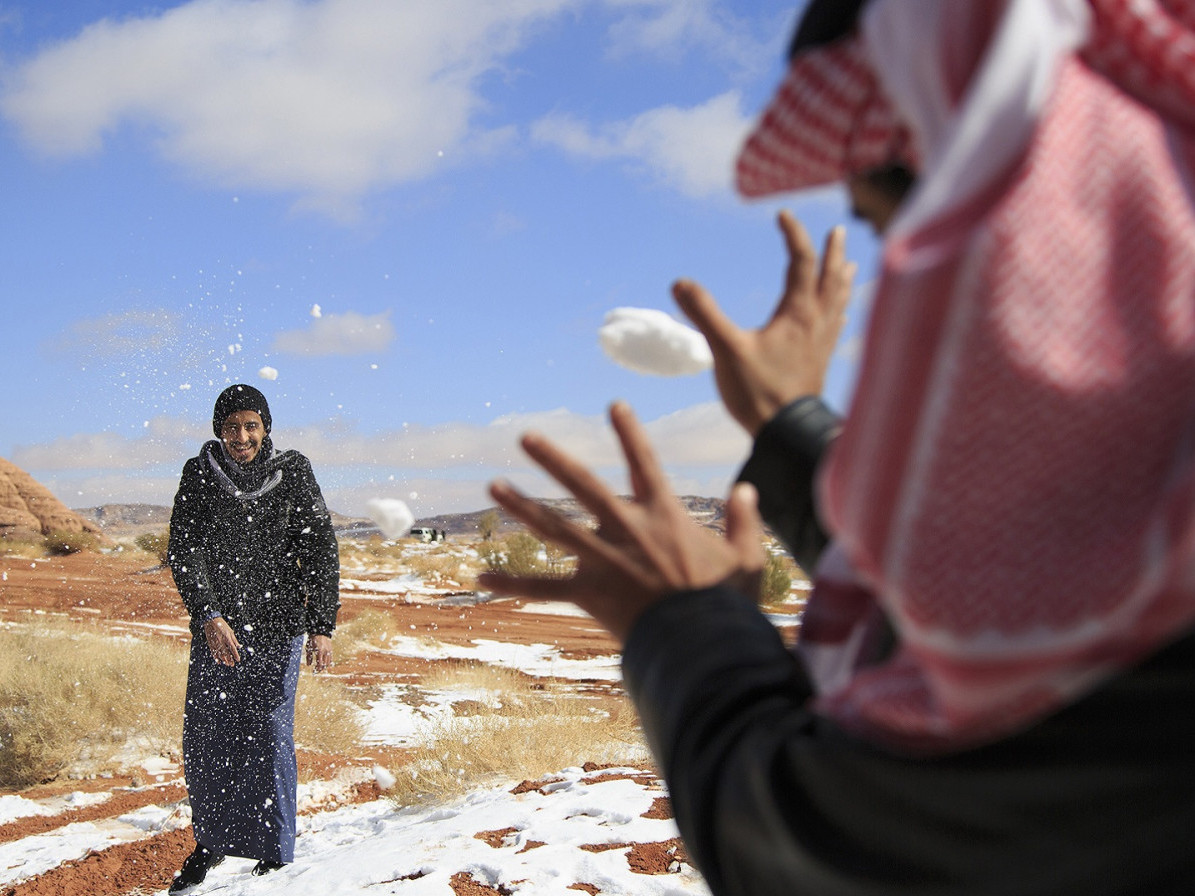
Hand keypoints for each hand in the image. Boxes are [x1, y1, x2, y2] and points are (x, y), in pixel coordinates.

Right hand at [204, 617, 240, 665]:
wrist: (211, 621)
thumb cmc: (222, 625)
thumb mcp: (230, 631)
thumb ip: (234, 640)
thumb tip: (239, 647)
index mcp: (227, 637)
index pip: (232, 648)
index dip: (235, 655)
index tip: (238, 660)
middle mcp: (221, 641)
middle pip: (226, 653)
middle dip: (229, 659)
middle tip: (232, 665)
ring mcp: (215, 643)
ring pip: (219, 654)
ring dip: (223, 660)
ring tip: (227, 664)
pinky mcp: (210, 643)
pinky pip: (213, 652)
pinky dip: (216, 657)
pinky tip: (218, 661)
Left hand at [306, 634, 332, 671]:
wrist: (320, 632)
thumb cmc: (312, 640)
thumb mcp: (308, 648)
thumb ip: (309, 657)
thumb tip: (309, 665)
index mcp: (319, 652)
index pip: (320, 664)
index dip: (317, 669)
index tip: (314, 671)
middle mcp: (325, 652)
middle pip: (324, 665)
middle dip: (320, 669)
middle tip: (316, 671)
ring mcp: (329, 651)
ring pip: (328, 662)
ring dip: (324, 666)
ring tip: (320, 668)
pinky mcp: (331, 650)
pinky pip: (331, 659)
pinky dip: (328, 663)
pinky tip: (325, 664)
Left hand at [479, 402, 766, 643]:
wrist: (702, 644)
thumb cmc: (727, 602)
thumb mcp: (746, 557)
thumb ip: (744, 521)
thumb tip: (746, 489)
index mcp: (664, 516)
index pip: (644, 464)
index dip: (629, 434)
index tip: (613, 405)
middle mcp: (627, 530)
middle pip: (583, 486)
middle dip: (554, 460)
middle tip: (525, 438)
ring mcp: (603, 560)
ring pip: (554, 526)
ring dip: (522, 505)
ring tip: (494, 486)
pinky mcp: (589, 594)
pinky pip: (544, 589)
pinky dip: (513, 585)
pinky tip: (481, 580)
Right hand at [673, 211, 855, 435]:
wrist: (789, 435)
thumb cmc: (759, 392)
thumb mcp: (726, 350)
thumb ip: (704, 313)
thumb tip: (680, 283)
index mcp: (797, 313)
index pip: (801, 261)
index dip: (794, 234)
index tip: (783, 215)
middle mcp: (817, 322)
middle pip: (831, 277)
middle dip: (833, 252)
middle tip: (838, 231)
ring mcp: (822, 343)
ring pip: (839, 301)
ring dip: (842, 279)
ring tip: (849, 266)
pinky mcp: (821, 362)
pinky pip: (836, 326)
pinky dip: (840, 310)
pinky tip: (838, 315)